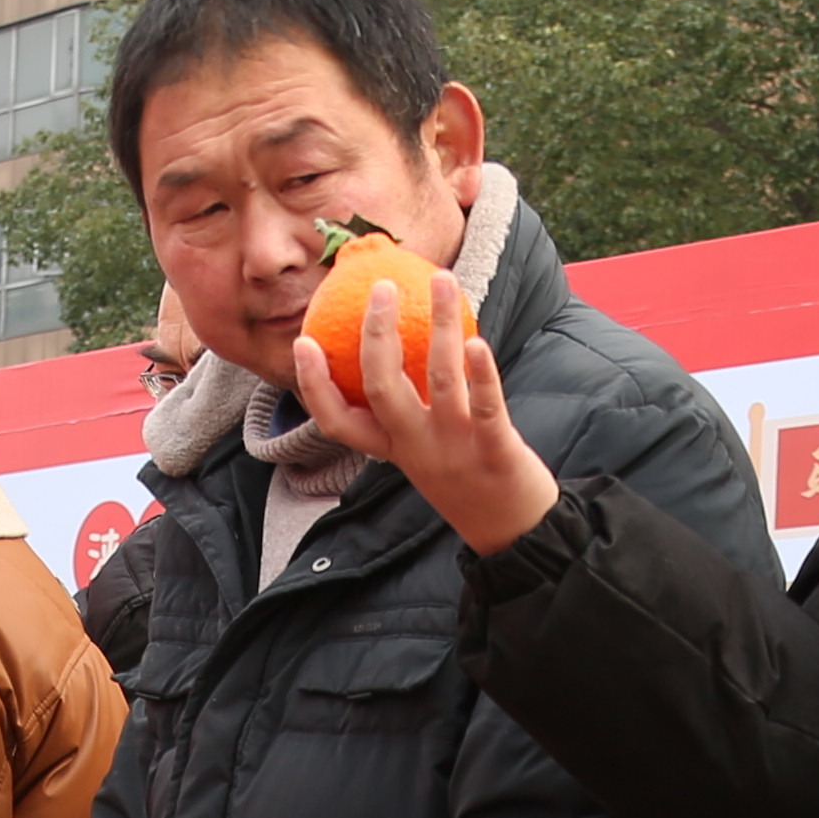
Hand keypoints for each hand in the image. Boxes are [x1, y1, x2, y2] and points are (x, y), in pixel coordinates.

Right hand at [292, 279, 558, 555]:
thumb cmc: (468, 482)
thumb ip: (410, 412)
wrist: (516, 535)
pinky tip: (476, 340)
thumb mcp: (426, 451)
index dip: (313, 384)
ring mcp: (455, 450)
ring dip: (441, 326)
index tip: (302, 342)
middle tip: (381, 289)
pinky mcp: (495, 452)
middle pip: (381, 388)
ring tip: (442, 281)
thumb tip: (396, 356)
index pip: (338, 421)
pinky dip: (481, 373)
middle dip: (377, 334)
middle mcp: (417, 448)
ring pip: (440, 380)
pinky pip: (487, 406)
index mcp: (393, 450)